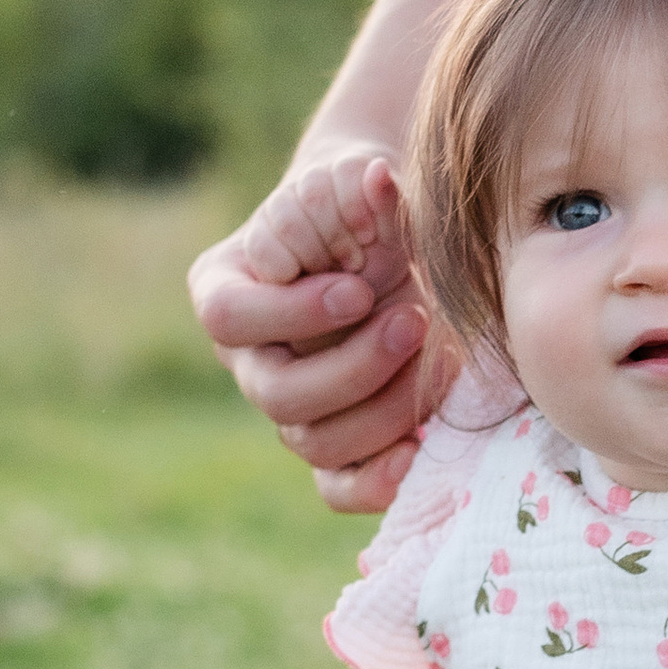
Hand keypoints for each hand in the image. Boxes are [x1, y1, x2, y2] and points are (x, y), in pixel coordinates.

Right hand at [187, 149, 451, 513]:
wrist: (390, 244)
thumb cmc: (359, 205)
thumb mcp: (355, 183)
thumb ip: (359, 185)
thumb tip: (376, 180)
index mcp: (226, 291)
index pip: (229, 319)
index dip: (294, 314)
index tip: (357, 290)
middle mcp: (249, 359)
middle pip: (276, 394)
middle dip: (354, 367)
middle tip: (415, 322)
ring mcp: (292, 408)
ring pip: (314, 442)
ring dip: (385, 411)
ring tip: (441, 360)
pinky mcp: (339, 441)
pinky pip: (339, 487)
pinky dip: (378, 481)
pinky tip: (423, 447)